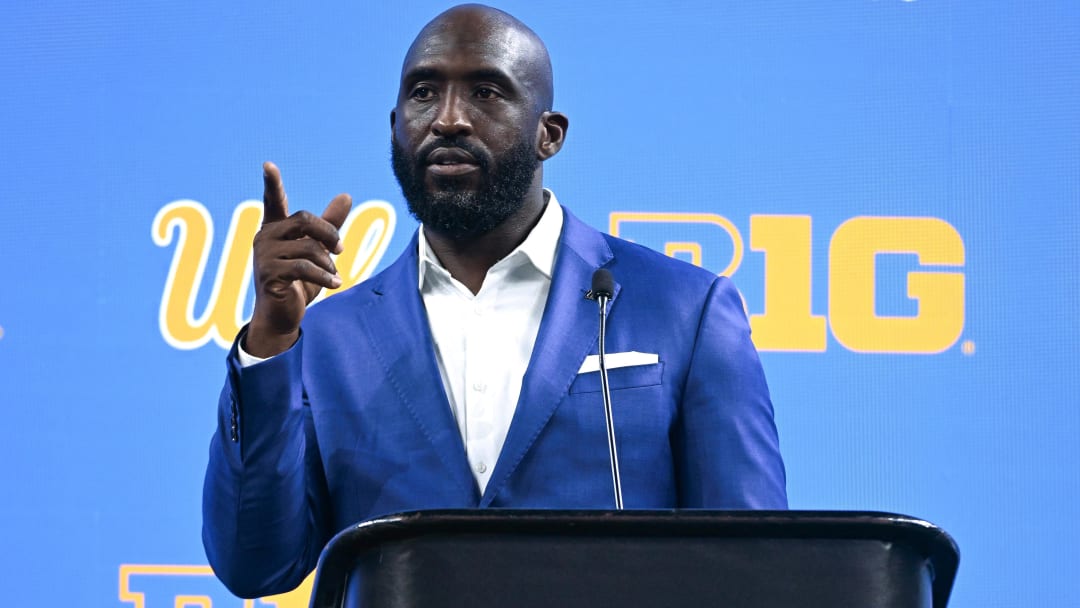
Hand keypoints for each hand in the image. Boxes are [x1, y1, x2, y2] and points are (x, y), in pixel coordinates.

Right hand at [245, 162, 351, 356]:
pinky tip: (334, 284)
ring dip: (327, 263)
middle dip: (329, 233)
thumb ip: (330, 225)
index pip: (273, 201)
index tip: (268, 165)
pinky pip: (304, 267)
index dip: (272, 183)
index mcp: (275, 229)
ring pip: (308, 246)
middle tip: (340, 250)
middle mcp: (265, 237)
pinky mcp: (269, 274)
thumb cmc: (299, 282)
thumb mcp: (317, 251)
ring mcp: (264, 255)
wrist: (283, 315)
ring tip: (332, 276)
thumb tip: (346, 196)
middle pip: (304, 219)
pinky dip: (324, 276)